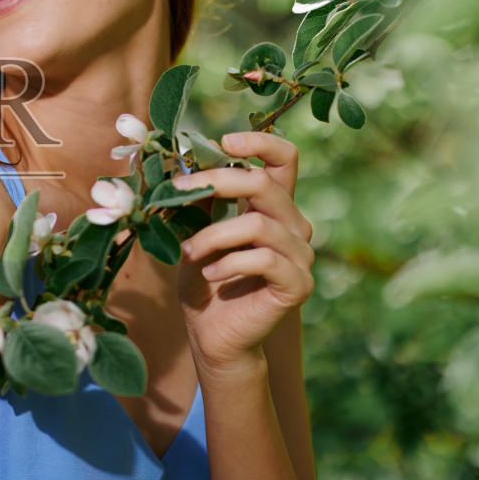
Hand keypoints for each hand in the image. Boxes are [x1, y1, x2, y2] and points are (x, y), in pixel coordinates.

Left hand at [171, 132, 314, 381]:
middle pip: (265, 183)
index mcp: (272, 207)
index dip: (260, 142)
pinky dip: (229, 263)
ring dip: (213, 235)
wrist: (214, 337)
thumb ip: (201, 201)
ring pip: (258, 224)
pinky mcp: (298, 284)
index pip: (284, 160)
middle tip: (178, 193)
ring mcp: (300, 256)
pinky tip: (209, 274)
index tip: (224, 142)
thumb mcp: (195, 233)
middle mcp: (293, 227)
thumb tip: (186, 161)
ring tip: (188, 252)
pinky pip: (264, 259)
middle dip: (217, 182)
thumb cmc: (205, 282)